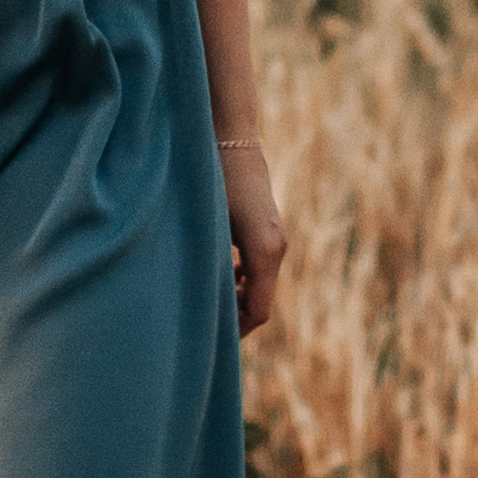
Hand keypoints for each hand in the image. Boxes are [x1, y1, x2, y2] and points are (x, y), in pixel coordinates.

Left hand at [222, 143, 285, 336]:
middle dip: (235, 316)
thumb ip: (210, 265)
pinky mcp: (270, 229)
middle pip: (261, 301)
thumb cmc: (213, 179)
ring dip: (239, 297)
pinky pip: (262, 267)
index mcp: (264, 250)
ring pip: (262, 284)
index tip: (211, 339)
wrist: (231, 138)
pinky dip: (244, 279)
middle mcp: (276, 246)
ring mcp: (276, 237)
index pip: (258, 310)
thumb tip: (201, 303)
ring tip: (207, 298)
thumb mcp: (207, 226)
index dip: (237, 331)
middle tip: (203, 324)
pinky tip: (222, 272)